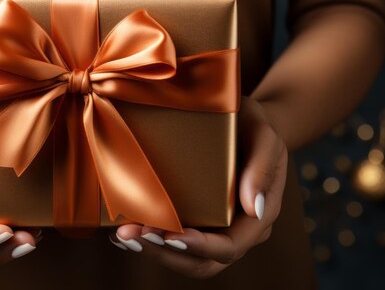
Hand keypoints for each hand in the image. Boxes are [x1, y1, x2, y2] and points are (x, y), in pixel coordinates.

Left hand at [109, 96, 287, 277]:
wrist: (242, 121)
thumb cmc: (253, 127)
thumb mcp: (264, 137)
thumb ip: (263, 167)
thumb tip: (253, 207)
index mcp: (256, 218)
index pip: (229, 247)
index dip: (200, 247)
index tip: (171, 235)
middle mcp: (234, 231)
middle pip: (201, 262)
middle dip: (165, 253)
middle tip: (133, 236)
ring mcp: (212, 228)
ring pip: (182, 257)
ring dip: (151, 249)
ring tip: (123, 234)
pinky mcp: (193, 218)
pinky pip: (170, 239)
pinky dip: (146, 238)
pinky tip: (120, 229)